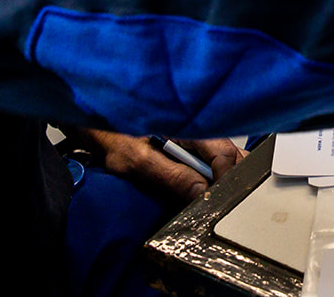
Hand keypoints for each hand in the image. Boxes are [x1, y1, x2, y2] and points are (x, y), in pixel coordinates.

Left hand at [75, 128, 245, 200]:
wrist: (101, 131)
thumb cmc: (116, 140)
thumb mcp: (139, 161)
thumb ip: (172, 176)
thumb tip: (202, 192)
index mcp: (192, 129)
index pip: (224, 155)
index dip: (225, 180)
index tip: (217, 202)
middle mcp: (201, 132)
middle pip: (233, 155)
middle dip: (233, 179)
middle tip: (222, 202)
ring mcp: (199, 139)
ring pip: (228, 158)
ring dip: (226, 178)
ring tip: (215, 199)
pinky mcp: (193, 149)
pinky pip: (215, 161)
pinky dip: (216, 176)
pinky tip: (207, 191)